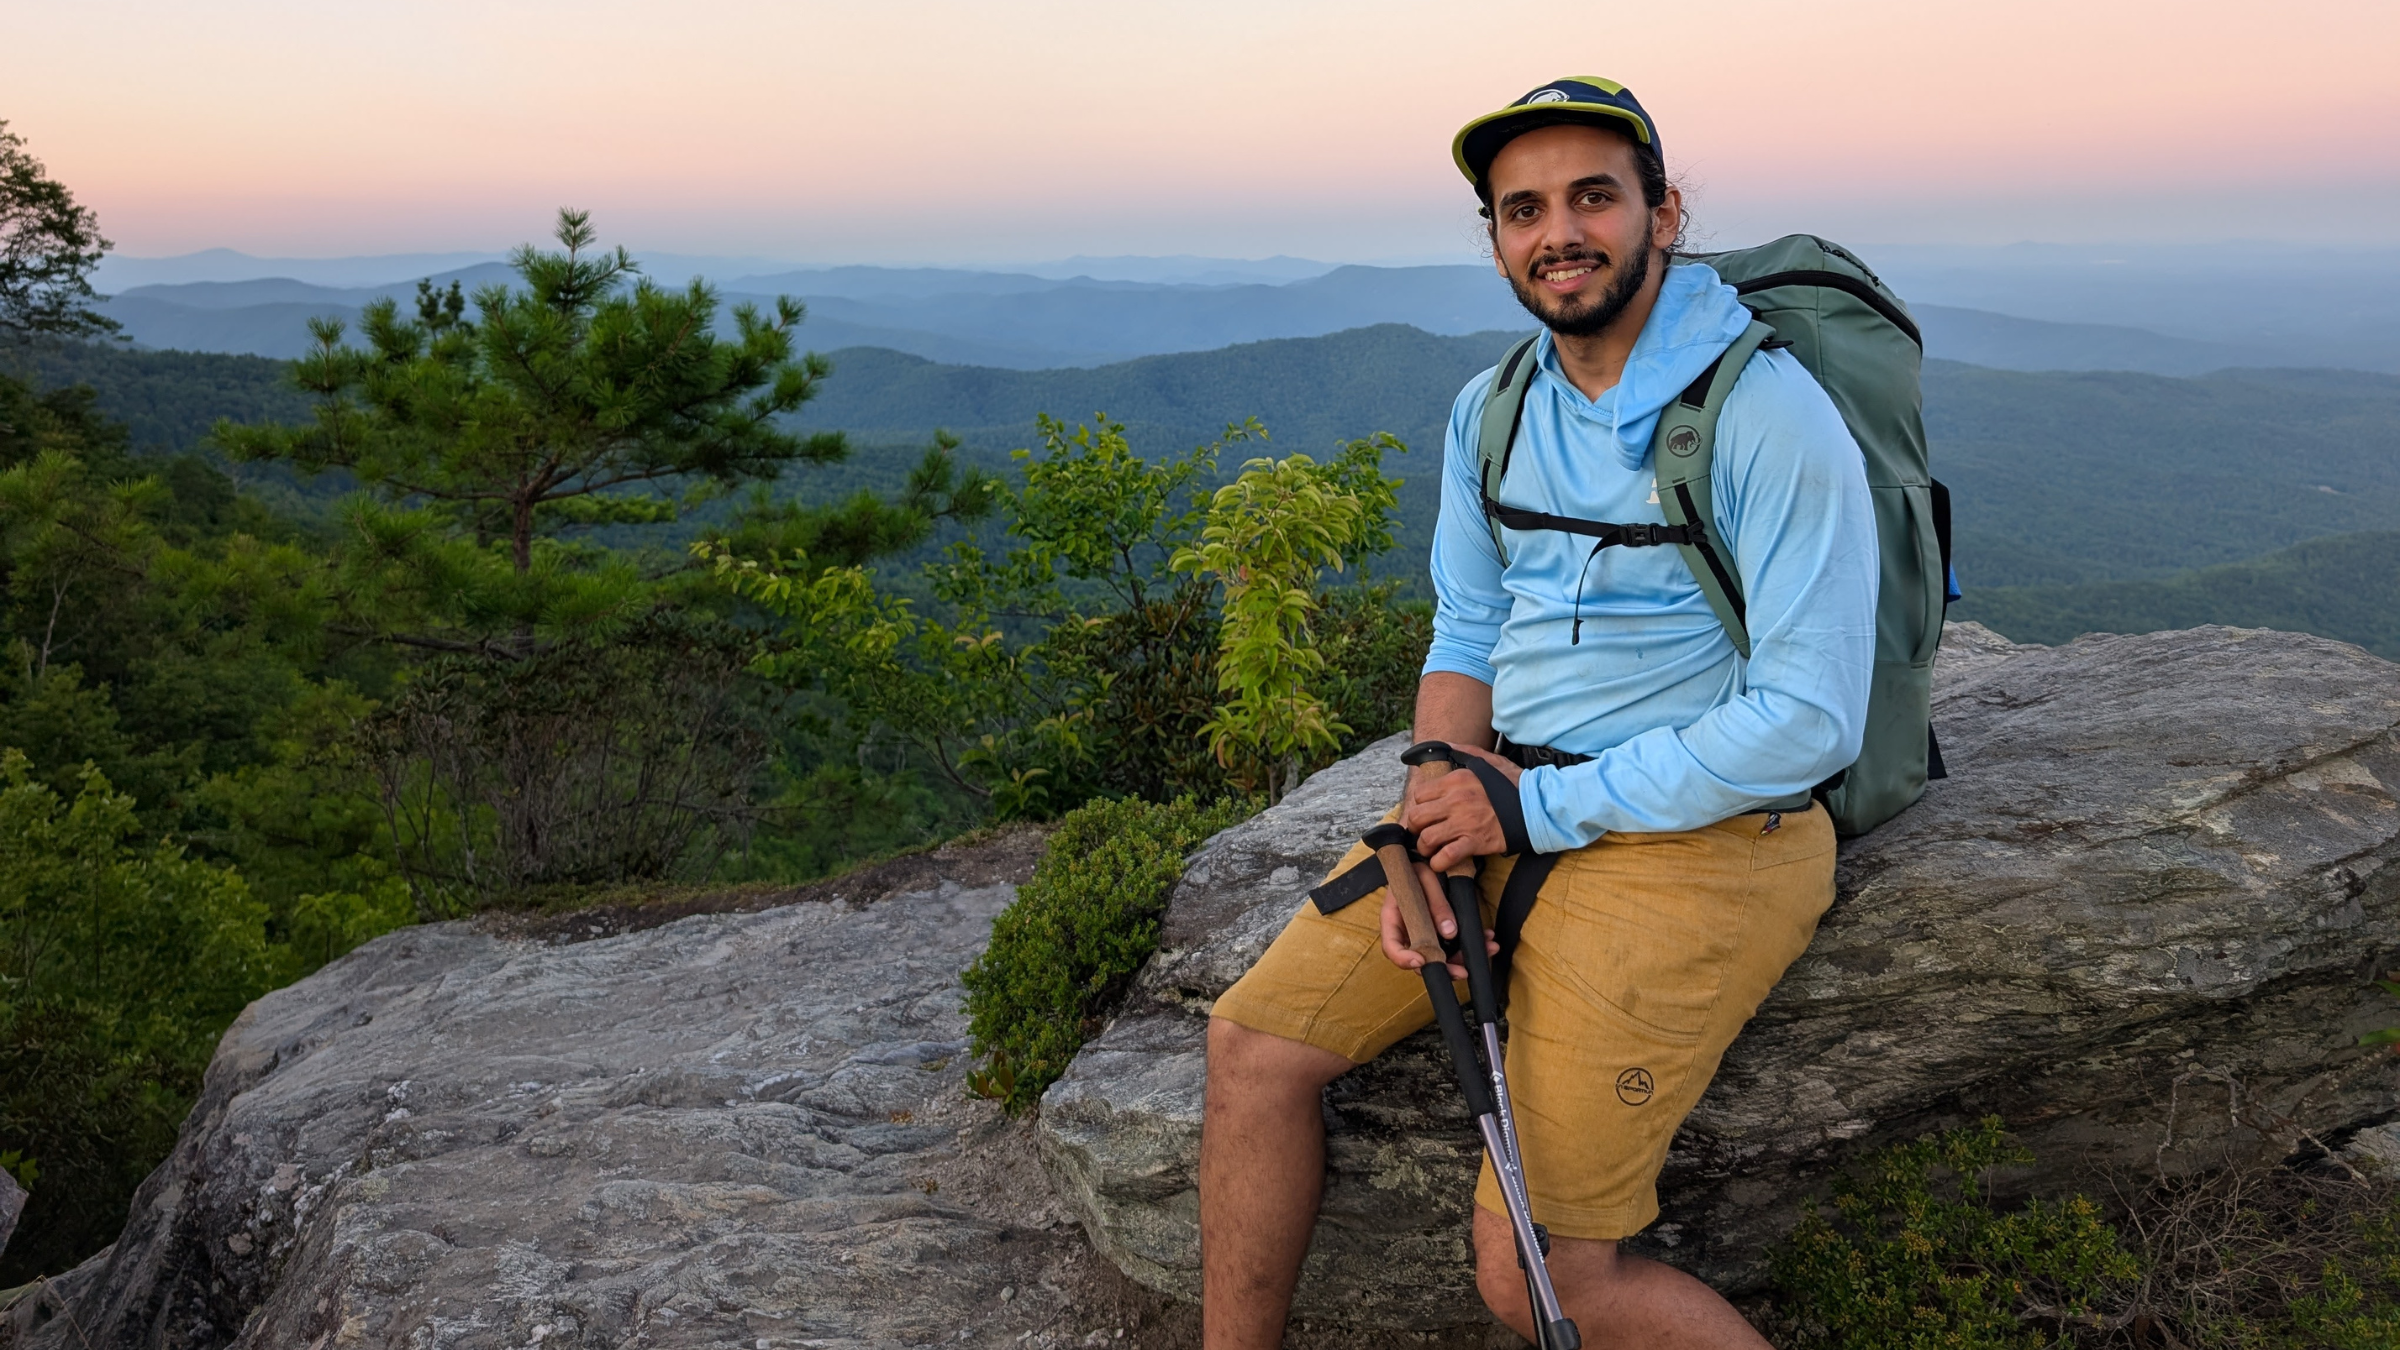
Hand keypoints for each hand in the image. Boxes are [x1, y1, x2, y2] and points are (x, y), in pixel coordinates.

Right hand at [1378, 865, 1498, 978]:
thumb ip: (1436, 904)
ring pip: (1441, 957)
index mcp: (1393, 920)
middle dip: (1443, 969)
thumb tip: (1450, 933)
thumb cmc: (1416, 868)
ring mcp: (1423, 935)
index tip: (1422, 961)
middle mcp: (1406, 933)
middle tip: (1463, 971)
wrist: (1421, 861)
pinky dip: (1470, 945)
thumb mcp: (1425, 878)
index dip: (1404, 959)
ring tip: (1488, 948)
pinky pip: (1453, 946)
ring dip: (1463, 959)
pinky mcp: (1438, 933)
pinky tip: (1487, 938)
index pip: (1392, 948)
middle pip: (1420, 960)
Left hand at [1401, 744, 1521, 871]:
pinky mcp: (1475, 842)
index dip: (1421, 804)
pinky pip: (1446, 857)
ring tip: (1431, 848)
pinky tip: (1441, 862)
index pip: (1420, 794)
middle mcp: (1456, 800)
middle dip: (1417, 826)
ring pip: (1426, 838)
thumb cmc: (1514, 784)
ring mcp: (1464, 822)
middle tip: (1425, 831)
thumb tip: (1444, 745)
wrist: (1538, 805)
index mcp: (1456, 780)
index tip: (1429, 812)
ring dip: (1425, 846)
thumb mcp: (1489, 761)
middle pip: (1417, 817)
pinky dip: (1439, 862)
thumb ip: (1464, 751)